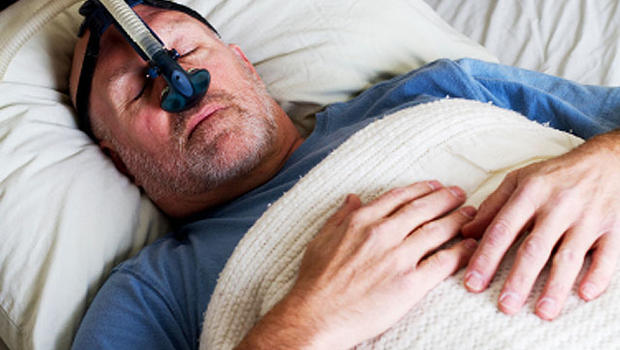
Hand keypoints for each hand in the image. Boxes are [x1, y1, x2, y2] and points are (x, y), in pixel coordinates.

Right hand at [236, 181, 476, 349]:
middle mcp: (382, 233)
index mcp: (361, 220)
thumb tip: (353, 198)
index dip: (421, 189)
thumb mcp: (322, 239)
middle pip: (423, 209)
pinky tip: (471, 247)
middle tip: (461, 195)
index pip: (400, 197)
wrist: (315, 316)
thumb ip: (341, 216)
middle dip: (446, 199)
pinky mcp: (410, 284)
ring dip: (458, 220)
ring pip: (437, 231)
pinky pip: (443, 263)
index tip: (435, 186)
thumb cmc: (315, 281)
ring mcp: (398, 258)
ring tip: (471, 215)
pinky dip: (461, 252)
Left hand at [462, 131, 619, 319]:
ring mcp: (587, 218)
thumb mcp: (520, 180)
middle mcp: (557, 206)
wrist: (609, 160)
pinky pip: (607, 256)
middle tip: (505, 305)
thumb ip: (493, 207)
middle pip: (534, 248)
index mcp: (530, 193)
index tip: (473, 282)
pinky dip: (597, 276)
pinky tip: (584, 293)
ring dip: (555, 287)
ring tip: (542, 311)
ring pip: (568, 257)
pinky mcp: (614, 228)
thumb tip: (466, 232)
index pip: (502, 229)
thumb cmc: (558, 174)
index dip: (485, 257)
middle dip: (518, 280)